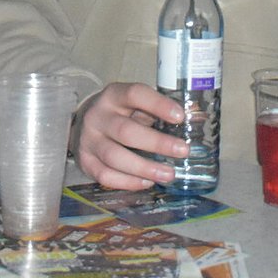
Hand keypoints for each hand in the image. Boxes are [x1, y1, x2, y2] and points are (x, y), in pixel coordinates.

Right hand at [72, 82, 187, 190]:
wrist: (85, 124)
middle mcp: (97, 116)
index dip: (158, 104)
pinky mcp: (85, 161)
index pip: (135, 94)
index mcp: (113, 96)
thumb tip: (193, 119)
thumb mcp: (133, 104)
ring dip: (145, 168)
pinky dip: (128, 182)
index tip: (180, 116)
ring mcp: (88, 141)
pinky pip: (106, 176)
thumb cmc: (119, 114)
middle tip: (183, 151)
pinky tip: (147, 182)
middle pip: (126, 131)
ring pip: (115, 157)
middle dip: (157, 143)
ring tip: (169, 174)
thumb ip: (155, 110)